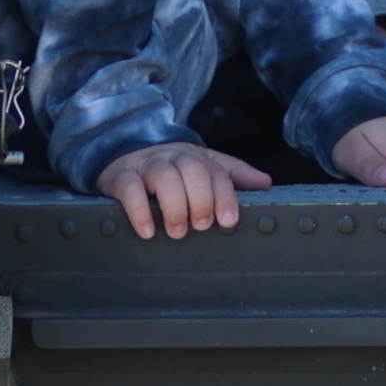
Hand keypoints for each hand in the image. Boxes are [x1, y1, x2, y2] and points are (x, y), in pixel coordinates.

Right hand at [94, 139, 270, 239]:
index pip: (215, 171)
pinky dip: (140, 210)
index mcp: (195, 157)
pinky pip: (130, 188)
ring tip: (177, 232)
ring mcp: (146, 165)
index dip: (225, 195)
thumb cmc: (171, 170)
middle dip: (201, 200)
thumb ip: (232, 176)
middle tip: (201, 226)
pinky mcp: (120, 176)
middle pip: (193, 169)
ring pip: (164, 176)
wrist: (124, 153)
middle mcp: (172, 157)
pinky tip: (147, 231)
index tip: (228, 221)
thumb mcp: (203, 169)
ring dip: (175, 207)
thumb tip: (265, 183)